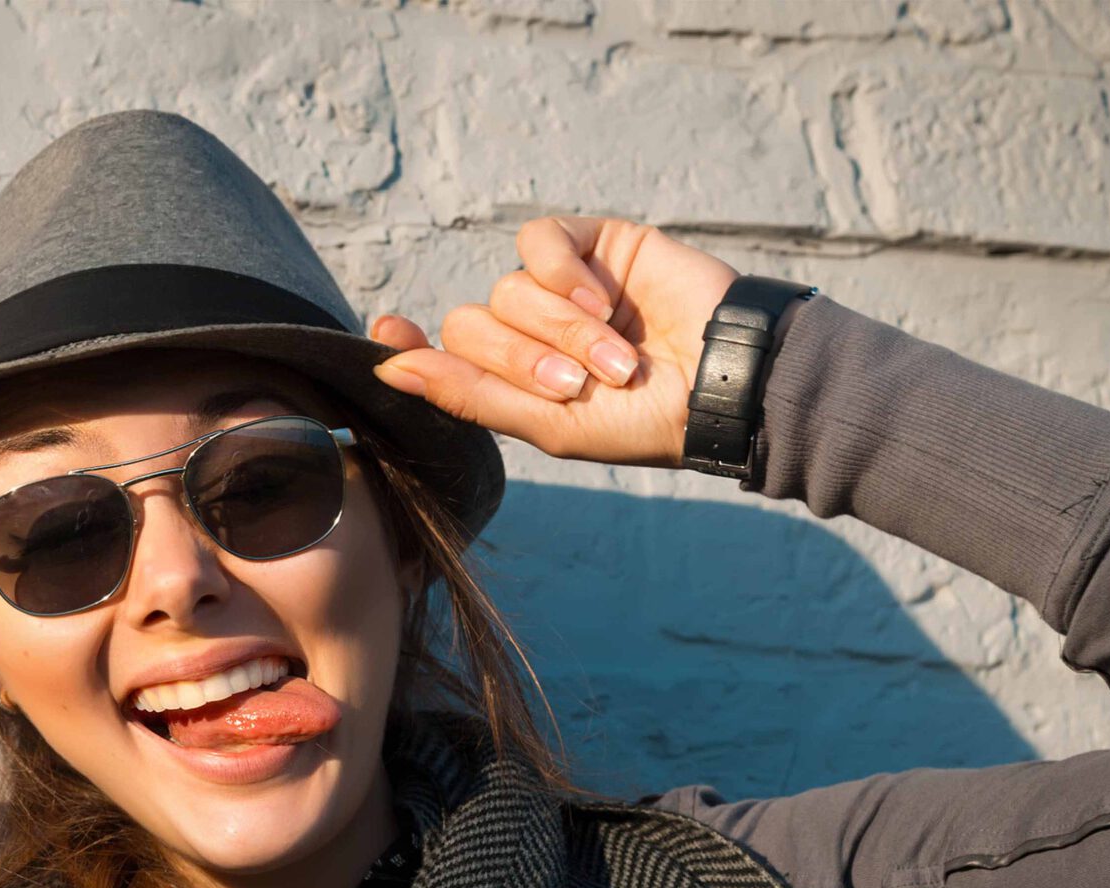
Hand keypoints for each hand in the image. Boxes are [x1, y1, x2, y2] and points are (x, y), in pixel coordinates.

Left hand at [369, 216, 737, 468]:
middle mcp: (525, 333)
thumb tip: (386, 371)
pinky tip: (601, 298)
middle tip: (576, 384)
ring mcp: (555, 287)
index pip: (438, 355)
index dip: (408, 345)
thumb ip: (469, 395)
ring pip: (509, 289)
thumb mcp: (550, 424)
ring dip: (560, 328)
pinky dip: (561, 273)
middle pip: (471, 325)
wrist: (722, 383)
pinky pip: (539, 241)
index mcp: (510, 381)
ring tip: (616, 354)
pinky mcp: (589, 245)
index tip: (387, 333)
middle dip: (521, 359)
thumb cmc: (641, 420)